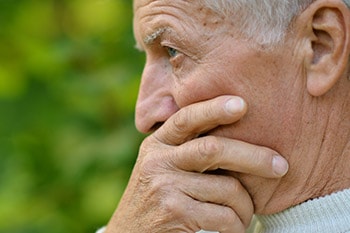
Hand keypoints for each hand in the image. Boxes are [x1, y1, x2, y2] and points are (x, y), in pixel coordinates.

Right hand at [106, 95, 287, 232]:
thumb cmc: (157, 198)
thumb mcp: (163, 167)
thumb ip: (184, 149)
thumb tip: (235, 134)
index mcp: (157, 144)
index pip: (187, 118)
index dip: (214, 108)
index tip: (242, 104)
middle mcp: (158, 160)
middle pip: (213, 149)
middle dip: (253, 156)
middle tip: (280, 166)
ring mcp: (164, 186)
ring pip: (226, 188)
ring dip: (246, 206)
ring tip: (245, 214)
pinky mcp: (174, 212)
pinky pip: (224, 216)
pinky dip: (237, 225)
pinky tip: (234, 228)